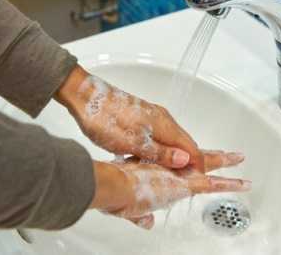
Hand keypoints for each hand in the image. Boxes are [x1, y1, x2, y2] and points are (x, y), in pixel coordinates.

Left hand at [56, 65, 203, 170]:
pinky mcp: (142, 117)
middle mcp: (163, 118)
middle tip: (182, 182)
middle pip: (185, 143)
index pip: (191, 148)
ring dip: (174, 156)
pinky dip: (162, 149)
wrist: (84, 97)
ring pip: (172, 139)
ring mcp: (152, 116)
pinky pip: (161, 135)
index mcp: (164, 124)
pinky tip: (152, 159)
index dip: (196, 166)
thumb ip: (160, 152)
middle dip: (187, 162)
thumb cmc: (105, 119)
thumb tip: (184, 159)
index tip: (193, 181)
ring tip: (168, 174)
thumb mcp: (132, 143)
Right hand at [90, 150, 248, 229]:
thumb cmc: (116, 193)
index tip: (194, 159)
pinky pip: (214, 183)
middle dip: (211, 156)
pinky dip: (230, 184)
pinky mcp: (185, 183)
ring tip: (237, 157)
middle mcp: (170, 167)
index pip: (177, 164)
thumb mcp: (130, 210)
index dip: (187, 161)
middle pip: (196, 159)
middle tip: (226, 153)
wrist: (115, 187)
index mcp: (156, 169)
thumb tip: (148, 223)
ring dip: (224, 162)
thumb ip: (140, 216)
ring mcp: (179, 173)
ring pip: (208, 164)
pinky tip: (243, 184)